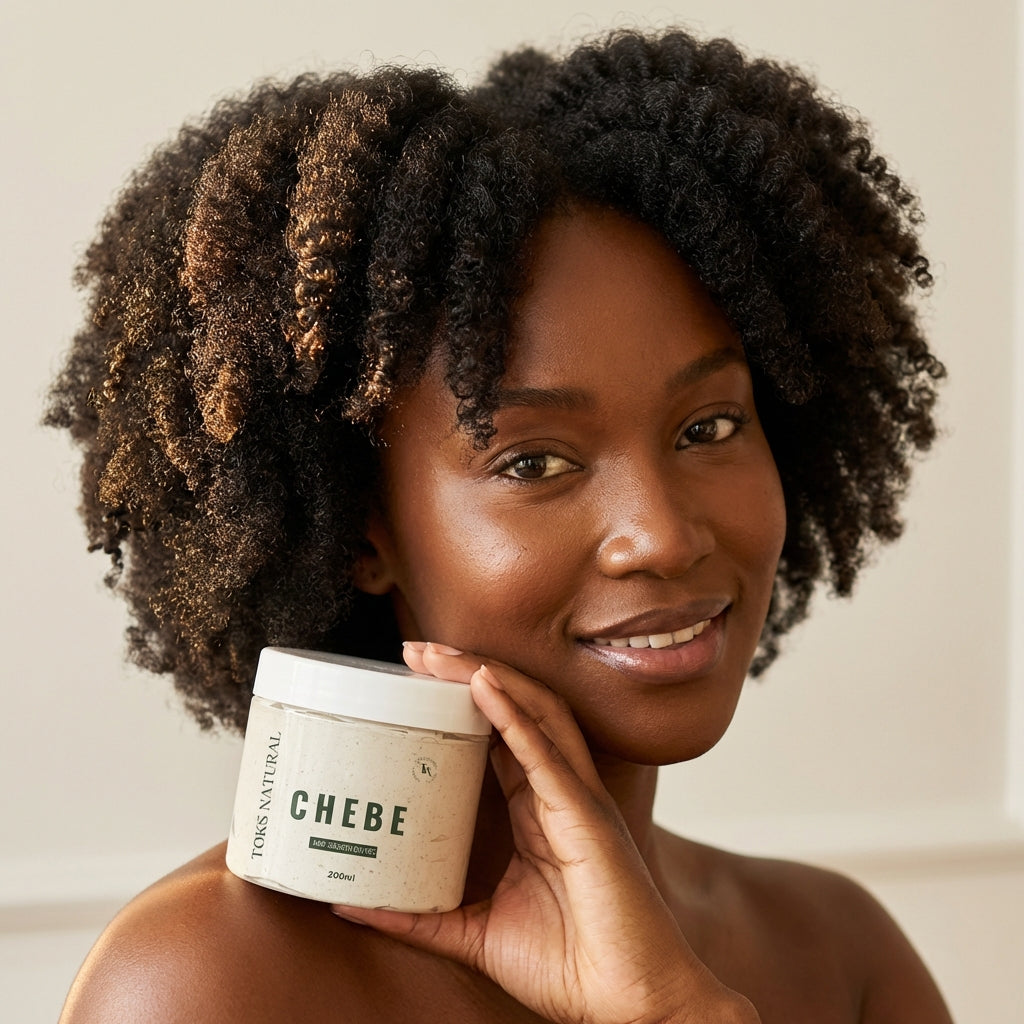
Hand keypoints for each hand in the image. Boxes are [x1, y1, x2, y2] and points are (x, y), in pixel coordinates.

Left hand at [332, 643, 758, 1023]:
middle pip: (516, 709)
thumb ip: (420, 916)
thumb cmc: (568, 964)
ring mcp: (576, 799)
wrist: (625, 1004)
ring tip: (440, 654)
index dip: (460, 699)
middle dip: (468, 672)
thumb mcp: (474, 933)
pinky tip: (485, 687)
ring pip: (535, 714)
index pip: (497, 734)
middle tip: (416, 649)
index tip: (413, 676)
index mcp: (537, 809)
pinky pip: (547, 755)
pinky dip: (516, 717)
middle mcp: (558, 792)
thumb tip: (351, 906)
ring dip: (487, 677)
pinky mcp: (586, 819)